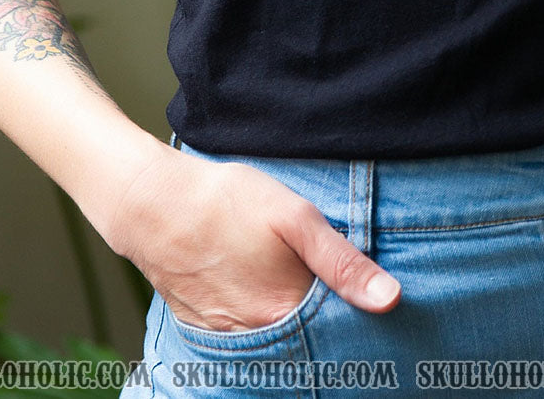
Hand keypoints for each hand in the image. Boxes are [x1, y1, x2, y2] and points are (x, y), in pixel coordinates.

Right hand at [107, 145, 401, 331]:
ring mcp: (226, 337)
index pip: (338, 334)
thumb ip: (343, 261)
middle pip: (306, 343)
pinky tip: (263, 294)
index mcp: (285, 312)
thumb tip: (390, 299)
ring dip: (293, 326)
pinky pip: (244, 338)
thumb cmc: (227, 201)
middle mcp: (256, 336)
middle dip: (325, 327)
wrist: (153, 203)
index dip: (356, 319)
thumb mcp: (295, 217)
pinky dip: (261, 323)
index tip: (372, 308)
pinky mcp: (204, 329)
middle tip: (330, 293)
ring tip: (297, 290)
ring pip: (274, 342)